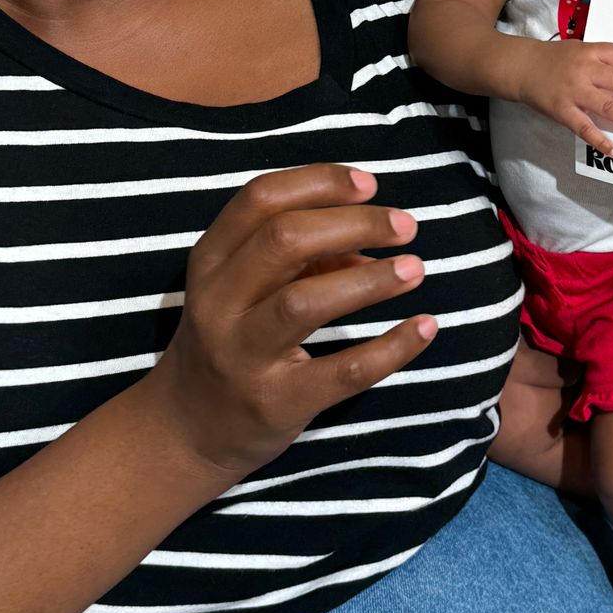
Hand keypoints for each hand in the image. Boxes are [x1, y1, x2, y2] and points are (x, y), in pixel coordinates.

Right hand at [144, 164, 436, 477]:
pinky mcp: (276, 402)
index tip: (370, 184)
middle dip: (354, 223)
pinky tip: (424, 327)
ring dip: (370, 280)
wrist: (187, 431)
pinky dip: (390, 347)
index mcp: (211, 261)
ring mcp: (243, 355)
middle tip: (405, 226)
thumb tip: (372, 247)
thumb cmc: (230, 340)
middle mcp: (219, 303)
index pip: (260, 199)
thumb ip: (301, 259)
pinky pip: (342, 371)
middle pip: (284, 241)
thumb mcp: (244, 289)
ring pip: (305, 302)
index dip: (319, 182)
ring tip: (415, 269)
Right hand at [516, 41, 612, 156]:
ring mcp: (574, 92)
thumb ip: (602, 59)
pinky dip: (600, 141)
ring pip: (607, 106)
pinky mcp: (562, 111)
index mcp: (590, 52)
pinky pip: (585, 128)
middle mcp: (585, 71)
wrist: (520, 66)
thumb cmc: (553, 58)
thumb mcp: (579, 49)